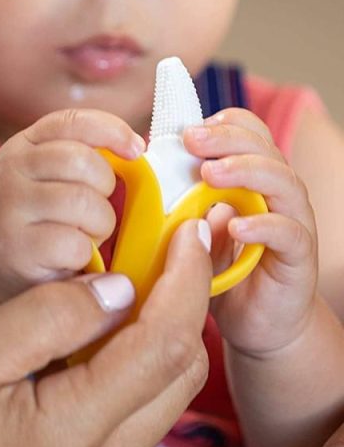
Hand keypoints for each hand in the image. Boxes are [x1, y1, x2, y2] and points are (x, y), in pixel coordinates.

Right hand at [0, 109, 144, 300]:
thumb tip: (136, 149)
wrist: (3, 268)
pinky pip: (75, 242)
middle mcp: (9, 170)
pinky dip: (86, 253)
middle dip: (105, 188)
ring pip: (82, 201)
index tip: (136, 150)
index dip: (112, 130)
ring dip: (100, 224)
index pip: (71, 122)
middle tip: (98, 209)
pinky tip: (73, 257)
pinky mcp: (16, 248)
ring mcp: (8, 208)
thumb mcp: (56, 178)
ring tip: (87, 235)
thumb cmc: (46, 219)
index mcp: (22, 146)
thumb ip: (86, 158)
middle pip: (81, 160)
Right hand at [0, 221, 211, 446]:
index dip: (185, 278)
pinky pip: (127, 419)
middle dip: (185, 303)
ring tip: (140, 277)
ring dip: (161, 333)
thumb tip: (119, 287)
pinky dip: (131, 365)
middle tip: (169, 245)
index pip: (161, 343)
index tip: (190, 227)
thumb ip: (48, 317)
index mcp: (69, 435)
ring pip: (159, 400)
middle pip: (177, 376)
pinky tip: (101, 331)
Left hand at [184, 108, 318, 355]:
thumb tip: (148, 174)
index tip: (189, 127)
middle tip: (191, 140)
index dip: (224, 124)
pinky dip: (262, 225)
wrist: (256, 322)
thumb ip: (180, 203)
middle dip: (227, 138)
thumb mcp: (191, 229)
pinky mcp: (298, 256)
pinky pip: (288, 233)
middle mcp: (276, 193)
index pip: (250, 134)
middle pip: (264, 148)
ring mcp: (292, 222)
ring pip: (282, 182)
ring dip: (245, 171)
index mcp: (252, 179)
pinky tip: (235, 225)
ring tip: (210, 173)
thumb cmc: (220, 269)